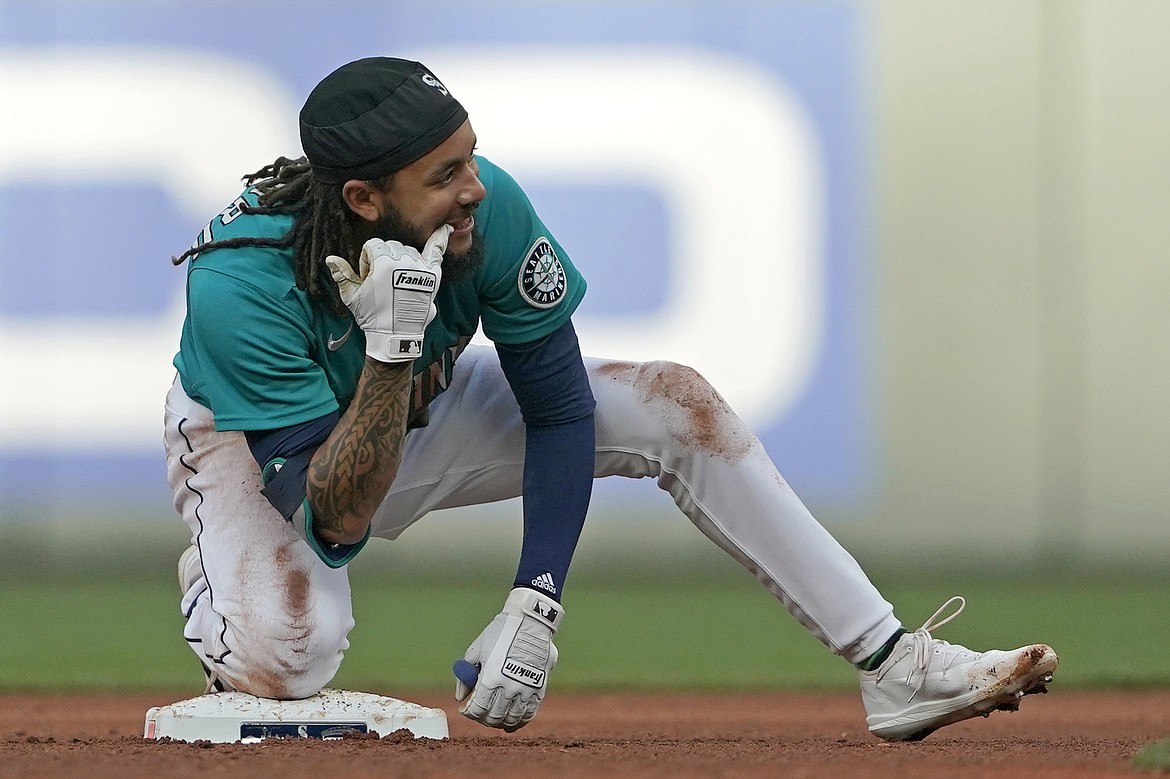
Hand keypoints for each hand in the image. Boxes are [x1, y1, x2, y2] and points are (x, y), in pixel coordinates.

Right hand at [324, 225, 450, 361]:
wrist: (396, 334)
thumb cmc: (372, 315)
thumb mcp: (351, 295)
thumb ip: (341, 274)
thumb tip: (330, 259)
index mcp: (382, 261)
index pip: (372, 246)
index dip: (367, 262)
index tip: (369, 279)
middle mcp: (403, 260)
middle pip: (391, 247)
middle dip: (383, 260)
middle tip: (383, 283)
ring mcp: (419, 266)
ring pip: (409, 250)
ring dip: (402, 260)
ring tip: (398, 282)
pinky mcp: (432, 274)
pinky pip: (437, 250)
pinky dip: (441, 238)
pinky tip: (448, 229)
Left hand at [453, 587, 563, 731]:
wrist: (530, 620)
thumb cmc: (500, 632)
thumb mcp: (477, 650)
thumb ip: (466, 676)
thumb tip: (461, 697)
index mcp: (490, 677)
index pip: (477, 709)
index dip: (469, 713)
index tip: (466, 709)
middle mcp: (508, 687)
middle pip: (493, 717)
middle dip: (483, 719)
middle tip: (480, 714)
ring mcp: (525, 688)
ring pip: (512, 718)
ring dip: (501, 722)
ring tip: (495, 718)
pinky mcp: (539, 687)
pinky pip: (529, 712)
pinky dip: (520, 720)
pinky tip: (513, 720)